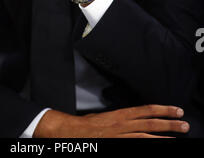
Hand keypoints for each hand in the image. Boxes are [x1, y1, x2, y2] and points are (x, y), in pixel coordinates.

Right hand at [33, 105, 189, 137]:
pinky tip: (158, 145)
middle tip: (184, 124)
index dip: (163, 110)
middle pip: (150, 122)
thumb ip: (120, 119)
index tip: (176, 110)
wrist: (72, 133)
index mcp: (121, 114)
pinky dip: (148, 144)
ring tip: (178, 138)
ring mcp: (121, 136)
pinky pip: (136, 145)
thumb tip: (134, 120)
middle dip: (169, 123)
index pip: (146, 110)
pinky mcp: (116, 144)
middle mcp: (123, 124)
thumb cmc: (87, 125)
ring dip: (164, 136)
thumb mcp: (105, 117)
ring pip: (147, 135)